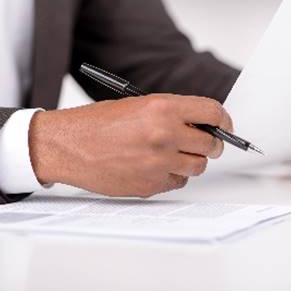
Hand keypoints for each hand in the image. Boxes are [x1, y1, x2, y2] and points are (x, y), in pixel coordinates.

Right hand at [28, 94, 231, 196]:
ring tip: (172, 154)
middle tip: (204, 142)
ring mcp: (158, 163)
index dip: (222, 120)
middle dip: (211, 143)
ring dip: (191, 161)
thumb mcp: (137, 105)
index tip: (223, 125)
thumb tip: (201, 124)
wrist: (66, 145)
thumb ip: (171, 113)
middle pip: (210, 144)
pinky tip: (155, 166)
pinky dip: (173, 176)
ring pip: (197, 167)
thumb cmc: (96, 123)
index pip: (212, 112)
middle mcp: (164, 135)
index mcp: (162, 108)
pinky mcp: (149, 185)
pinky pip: (177, 183)